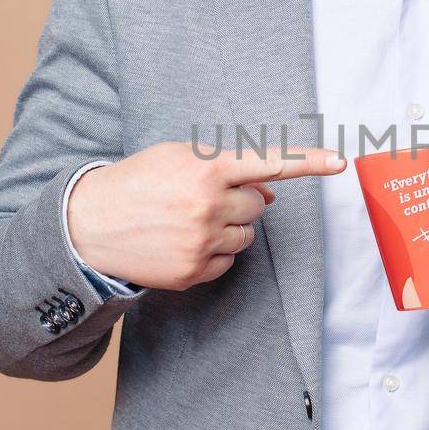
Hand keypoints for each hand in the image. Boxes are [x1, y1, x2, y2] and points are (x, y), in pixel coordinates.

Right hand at [67, 141, 346, 291]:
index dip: (308, 163)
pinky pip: (227, 262)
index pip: (269, 164)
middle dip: (242, 200)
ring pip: (247, 236)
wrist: (87, 225)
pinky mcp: (193, 272)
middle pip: (260, 205)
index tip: (340, 162)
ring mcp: (202, 243)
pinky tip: (181, 242)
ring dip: (229, 227)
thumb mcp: (176, 157)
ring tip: (188, 220)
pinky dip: (213, 253)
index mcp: (206, 170)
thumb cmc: (137, 183)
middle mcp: (208, 207)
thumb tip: (270, 193)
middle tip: (205, 197)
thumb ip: (225, 167)